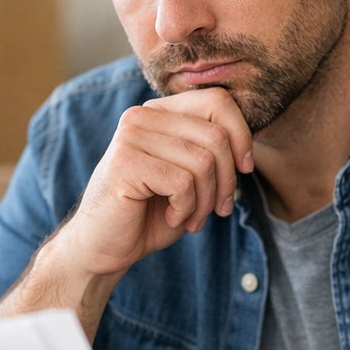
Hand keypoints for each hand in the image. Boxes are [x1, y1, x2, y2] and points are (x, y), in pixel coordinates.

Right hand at [56, 88, 253, 278]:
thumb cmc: (149, 214)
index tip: (244, 170)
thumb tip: (247, 149)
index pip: (218, 101)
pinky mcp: (125, 163)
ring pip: (203, 161)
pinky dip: (186, 208)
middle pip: (216, 135)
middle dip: (227, 180)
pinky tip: (172, 217)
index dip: (242, 136)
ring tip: (192, 218)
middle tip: (217, 209)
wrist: (103, 248)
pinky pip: (183, 182)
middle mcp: (142, 116)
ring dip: (206, 200)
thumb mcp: (190, 177)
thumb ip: (213, 153)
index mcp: (159, 112)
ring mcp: (130, 136)